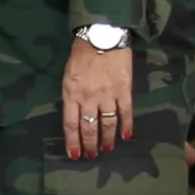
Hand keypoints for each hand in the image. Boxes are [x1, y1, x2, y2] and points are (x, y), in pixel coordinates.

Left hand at [63, 37, 134, 160]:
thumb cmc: (81, 55)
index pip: (70, 124)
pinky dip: (127, 125)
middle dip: (89, 144)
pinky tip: (127, 136)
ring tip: (106, 150)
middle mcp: (88, 98)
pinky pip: (126, 112)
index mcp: (71, 94)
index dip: (73, 141)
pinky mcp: (124, 90)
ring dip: (107, 139)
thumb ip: (71, 95)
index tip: (75, 154)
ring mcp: (107, 95)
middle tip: (91, 156)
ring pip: (107, 123)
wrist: (102, 38)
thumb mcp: (68, 76)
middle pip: (89, 127)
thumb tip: (75, 113)